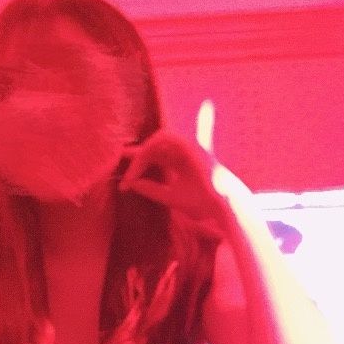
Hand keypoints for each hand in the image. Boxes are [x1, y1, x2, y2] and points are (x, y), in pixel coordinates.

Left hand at [118, 100, 225, 225]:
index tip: (123, 164)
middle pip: (155, 147)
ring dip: (142, 155)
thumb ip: (151, 190)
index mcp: (182, 163)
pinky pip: (165, 138)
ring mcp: (189, 147)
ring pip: (157, 141)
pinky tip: (141, 159)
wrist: (220, 206)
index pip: (157, 155)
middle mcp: (185, 153)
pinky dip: (151, 148)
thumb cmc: (201, 203)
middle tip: (124, 169)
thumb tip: (131, 184)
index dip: (139, 158)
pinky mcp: (190, 145)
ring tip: (133, 171)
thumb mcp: (170, 197)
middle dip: (137, 156)